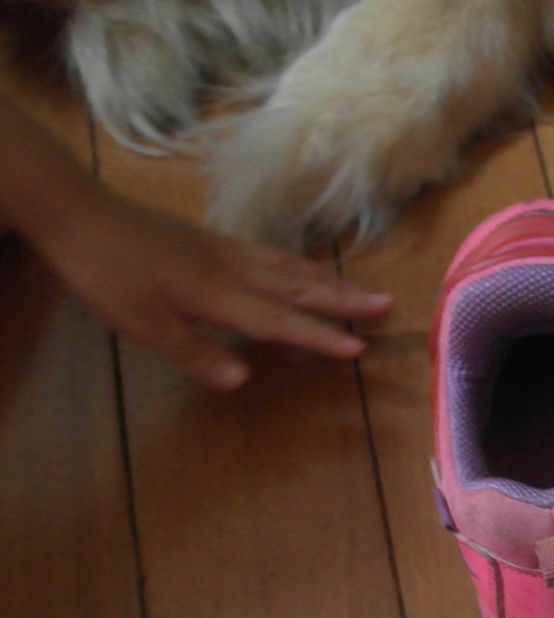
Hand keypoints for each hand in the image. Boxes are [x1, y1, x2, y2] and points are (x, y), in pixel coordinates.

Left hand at [34, 186, 392, 389]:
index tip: (359, 347)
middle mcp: (231, 268)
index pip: (280, 319)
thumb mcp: (141, 324)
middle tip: (387, 304)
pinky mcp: (211, 239)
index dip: (319, 335)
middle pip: (297, 285)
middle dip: (342, 299)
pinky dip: (297, 263)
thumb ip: (194, 352)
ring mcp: (223, 249)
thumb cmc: (106, 273)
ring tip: (362, 289)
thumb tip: (242, 379)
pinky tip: (302, 268)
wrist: (76, 212)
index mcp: (218, 293)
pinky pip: (269, 253)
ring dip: (328, 280)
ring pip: (287, 266)